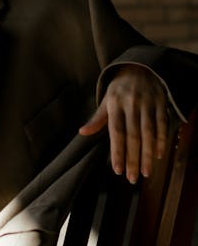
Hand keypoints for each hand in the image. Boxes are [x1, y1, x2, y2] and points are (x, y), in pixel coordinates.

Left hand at [79, 66, 167, 182]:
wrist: (140, 67)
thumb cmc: (119, 89)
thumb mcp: (106, 100)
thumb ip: (97, 119)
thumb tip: (82, 132)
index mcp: (115, 104)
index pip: (116, 132)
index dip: (117, 152)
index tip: (117, 170)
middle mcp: (131, 104)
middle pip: (133, 136)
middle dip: (133, 159)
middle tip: (133, 178)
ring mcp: (147, 104)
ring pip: (148, 133)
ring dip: (148, 155)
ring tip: (147, 173)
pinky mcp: (161, 103)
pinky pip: (162, 124)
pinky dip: (161, 140)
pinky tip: (159, 155)